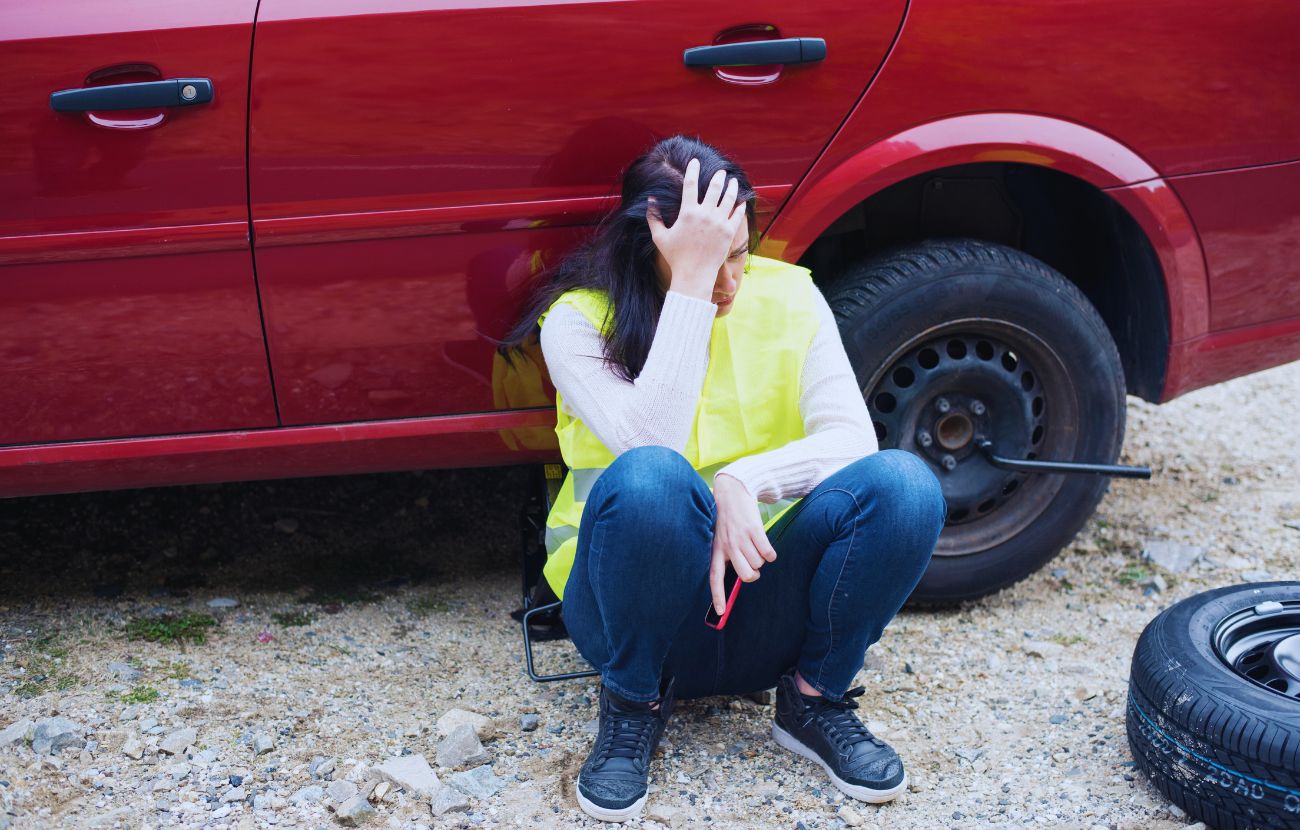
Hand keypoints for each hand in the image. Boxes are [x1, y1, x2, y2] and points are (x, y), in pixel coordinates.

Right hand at [646, 158, 745, 301]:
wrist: (694, 275)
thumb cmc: (675, 257)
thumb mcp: (660, 237)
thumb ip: (653, 217)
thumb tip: (650, 200)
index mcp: (688, 213)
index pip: (690, 184)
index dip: (693, 170)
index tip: (695, 162)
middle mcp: (705, 214)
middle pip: (714, 187)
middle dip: (718, 176)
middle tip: (720, 171)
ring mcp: (719, 223)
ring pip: (728, 198)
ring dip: (731, 187)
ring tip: (732, 181)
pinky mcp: (729, 233)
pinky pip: (737, 214)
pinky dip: (740, 205)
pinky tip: (741, 200)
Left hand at [710, 473, 776, 614]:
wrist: (733, 491)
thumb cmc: (728, 519)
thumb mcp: (721, 538)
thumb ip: (727, 557)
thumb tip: (742, 578)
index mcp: (716, 550)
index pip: (715, 577)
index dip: (718, 596)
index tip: (720, 612)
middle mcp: (728, 546)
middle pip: (746, 576)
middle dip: (754, 574)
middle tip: (752, 563)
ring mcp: (741, 538)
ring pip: (759, 564)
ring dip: (761, 558)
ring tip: (755, 545)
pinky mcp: (754, 530)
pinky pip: (768, 554)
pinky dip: (770, 553)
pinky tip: (765, 544)